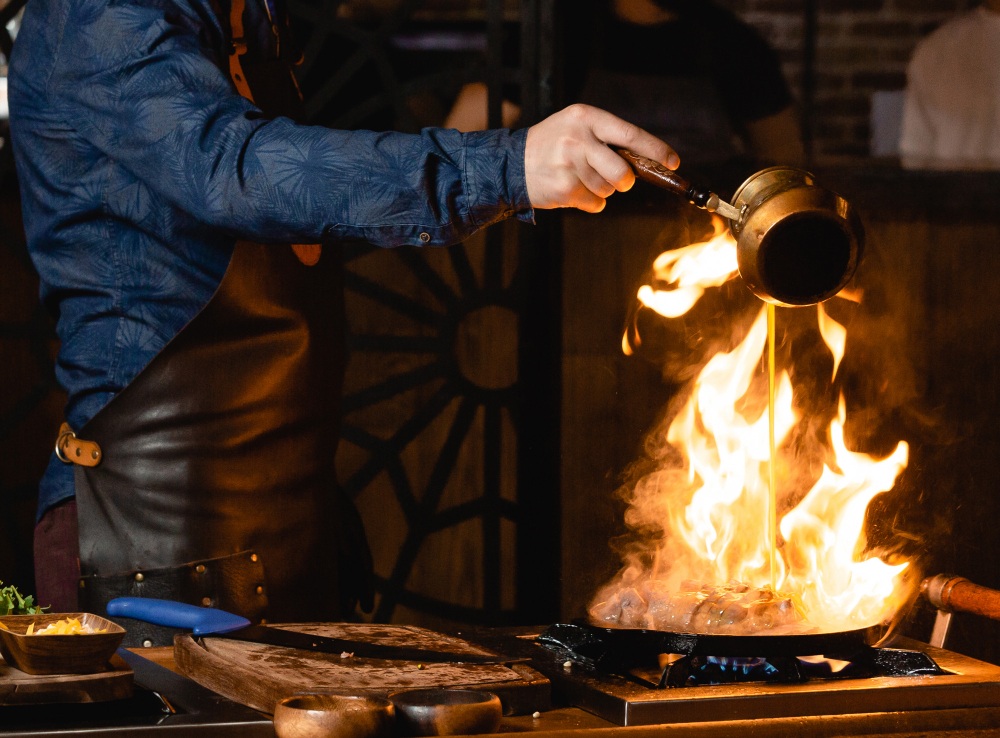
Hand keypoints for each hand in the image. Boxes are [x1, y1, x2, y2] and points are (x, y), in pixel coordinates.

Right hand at [524, 104, 677, 212]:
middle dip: (625, 181)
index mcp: (586, 117)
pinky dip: (589, 202)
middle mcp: (578, 138)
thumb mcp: (576, 127)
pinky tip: (571, 190)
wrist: (511, 164)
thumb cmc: (552, 146)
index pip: (631, 135)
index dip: (656, 151)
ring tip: (579, 178)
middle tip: (617, 179)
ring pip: (609, 189)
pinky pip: (595, 203)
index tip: (673, 163)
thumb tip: (646, 162)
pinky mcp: (564, 189)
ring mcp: (570, 164)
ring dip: (601, 190)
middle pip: (623, 172)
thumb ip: (607, 139)